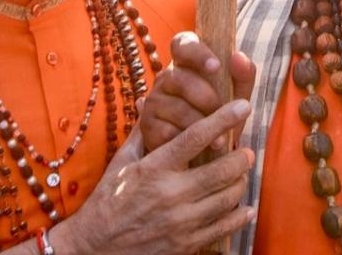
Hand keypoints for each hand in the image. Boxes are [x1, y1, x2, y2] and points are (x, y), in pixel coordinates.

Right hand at [50, 101, 255, 254]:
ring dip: (240, 183)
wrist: (95, 247)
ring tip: (242, 175)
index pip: (195, 137)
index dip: (223, 119)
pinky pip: (222, 228)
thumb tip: (149, 101)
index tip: (243, 106)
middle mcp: (170, 193)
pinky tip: (246, 209)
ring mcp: (180, 221)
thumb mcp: (120, 163)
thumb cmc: (107, 200)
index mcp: (154, 168)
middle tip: (247, 151)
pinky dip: (239, 217)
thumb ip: (141, 133)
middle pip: (221, 170)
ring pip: (226, 198)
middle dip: (241, 157)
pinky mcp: (185, 244)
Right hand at [141, 32, 256, 155]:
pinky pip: (166, 131)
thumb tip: (239, 57)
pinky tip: (197, 149)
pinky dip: (186, 140)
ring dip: (202, 124)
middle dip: (205, 97)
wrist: (205, 153)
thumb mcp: (237, 96)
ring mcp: (154, 101)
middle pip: (179, 78)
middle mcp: (166, 78)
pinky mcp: (147, 126)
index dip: (197, 52)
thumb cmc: (220, 115)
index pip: (182, 43)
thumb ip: (243, 75)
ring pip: (175, 108)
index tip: (216, 67)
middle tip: (222, 113)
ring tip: (220, 139)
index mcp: (187, 63)